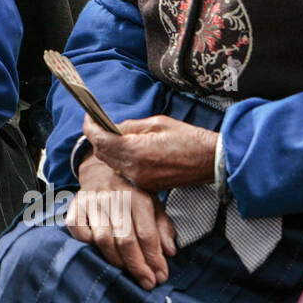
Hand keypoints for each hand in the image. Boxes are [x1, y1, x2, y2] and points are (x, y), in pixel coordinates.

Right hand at [66, 156, 176, 289]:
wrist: (102, 170)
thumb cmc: (131, 193)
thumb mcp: (153, 204)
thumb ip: (162, 227)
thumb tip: (170, 252)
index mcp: (138, 196)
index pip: (147, 234)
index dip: (154, 258)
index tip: (160, 276)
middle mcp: (114, 197)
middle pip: (125, 239)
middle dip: (137, 265)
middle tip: (146, 282)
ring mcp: (93, 201)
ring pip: (102, 238)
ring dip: (115, 260)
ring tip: (126, 272)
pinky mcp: (75, 205)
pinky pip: (77, 229)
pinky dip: (86, 242)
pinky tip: (98, 250)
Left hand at [82, 113, 218, 191]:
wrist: (212, 161)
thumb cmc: (190, 139)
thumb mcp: (157, 123)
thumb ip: (131, 126)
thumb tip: (113, 127)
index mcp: (135, 152)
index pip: (100, 140)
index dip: (90, 127)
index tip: (89, 117)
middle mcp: (134, 169)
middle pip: (102, 153)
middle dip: (97, 137)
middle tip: (98, 123)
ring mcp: (141, 180)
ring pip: (112, 163)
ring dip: (108, 149)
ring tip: (113, 134)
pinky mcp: (148, 185)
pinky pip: (125, 171)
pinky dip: (121, 159)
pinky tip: (127, 148)